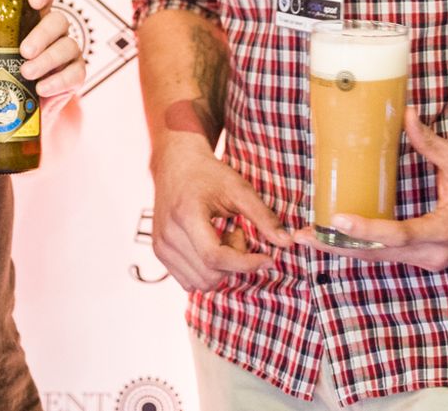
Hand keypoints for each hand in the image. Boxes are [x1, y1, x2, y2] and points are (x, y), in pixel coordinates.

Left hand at [0, 0, 85, 112]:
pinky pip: (75, 73)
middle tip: (24, 51)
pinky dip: (59, 81)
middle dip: (42, 35)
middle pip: (58, 20)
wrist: (23, 104)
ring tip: (27, 72)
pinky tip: (42, 88)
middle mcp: (54, 31)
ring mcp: (67, 51)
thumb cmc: (8, 69)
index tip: (33, 0)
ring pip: (67, 46)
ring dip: (47, 60)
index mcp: (34, 17)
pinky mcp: (74, 73)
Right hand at [150, 132, 291, 291]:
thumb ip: (264, 217)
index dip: (246, 263)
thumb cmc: (210, 175)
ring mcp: (161, 246)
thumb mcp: (239, 189)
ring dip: (221, 269)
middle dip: (234, 261)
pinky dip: (207, 272)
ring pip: (201, 283)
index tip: (269, 259)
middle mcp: (168, 235)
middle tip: (238, 232)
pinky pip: (190, 282)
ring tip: (222, 238)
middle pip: (211, 274)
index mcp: (187, 215)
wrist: (176, 165)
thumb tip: (287, 243)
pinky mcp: (159, 253)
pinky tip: (210, 246)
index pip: (215, 257)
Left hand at [293, 108, 447, 270]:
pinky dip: (362, 247)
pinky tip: (336, 239)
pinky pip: (389, 256)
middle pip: (379, 254)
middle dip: (338, 246)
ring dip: (344, 249)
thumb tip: (405, 114)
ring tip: (309, 238)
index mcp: (445, 229)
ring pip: (380, 258)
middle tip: (302, 236)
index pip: (398, 235)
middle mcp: (435, 253)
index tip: (336, 220)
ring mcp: (431, 260)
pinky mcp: (428, 257)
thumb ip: (430, 142)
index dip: (365, 229)